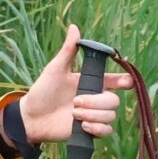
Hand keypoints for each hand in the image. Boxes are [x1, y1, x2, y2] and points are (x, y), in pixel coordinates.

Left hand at [16, 24, 131, 144]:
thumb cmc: (42, 91)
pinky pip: (107, 131)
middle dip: (96, 102)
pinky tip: (83, 125)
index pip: (115, 80)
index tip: (126, 82)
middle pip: (114, 100)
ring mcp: (94, 115)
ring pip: (111, 115)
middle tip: (75, 102)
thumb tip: (74, 27)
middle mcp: (95, 98)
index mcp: (91, 82)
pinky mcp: (90, 131)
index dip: (125, 81)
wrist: (31, 117)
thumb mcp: (55, 69)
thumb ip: (68, 50)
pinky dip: (97, 128)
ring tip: (74, 114)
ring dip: (93, 115)